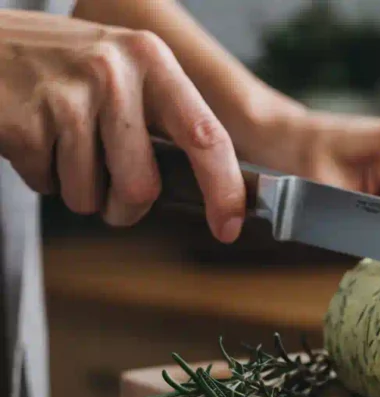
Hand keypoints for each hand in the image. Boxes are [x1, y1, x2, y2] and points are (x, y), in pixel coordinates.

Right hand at [0, 10, 244, 242]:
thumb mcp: (123, 70)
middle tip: (110, 195)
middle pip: (141, 187)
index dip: (223, 188)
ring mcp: (66, 96)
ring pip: (89, 196)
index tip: (229, 226)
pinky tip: (33, 137)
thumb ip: (163, 117)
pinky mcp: (24, 122)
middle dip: (125, 208)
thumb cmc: (63, 67)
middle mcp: (114, 72)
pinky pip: (47, 185)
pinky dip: (41, 176)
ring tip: (62, 148)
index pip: (205, 135)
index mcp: (152, 61)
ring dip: (77, 191)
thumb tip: (213, 185)